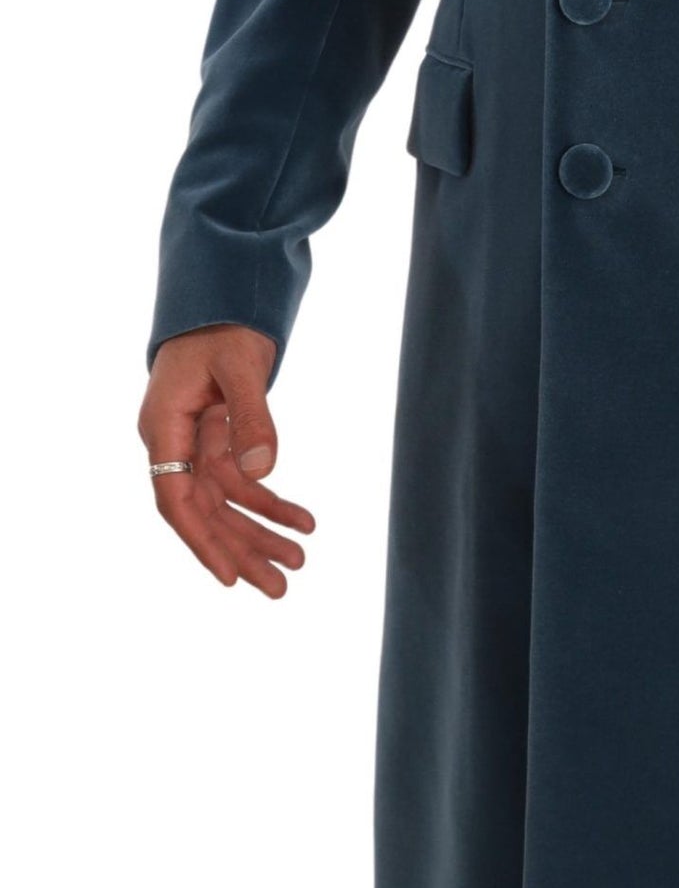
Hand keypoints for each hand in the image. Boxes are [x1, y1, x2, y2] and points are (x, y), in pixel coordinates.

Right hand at [138, 325, 314, 598]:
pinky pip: (244, 481)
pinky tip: (304, 523)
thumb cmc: (222, 327)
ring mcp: (196, 444)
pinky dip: (272, 503)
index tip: (227, 577)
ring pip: (226, 503)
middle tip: (280, 587)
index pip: (176, 498)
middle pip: (205, 511)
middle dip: (241, 550)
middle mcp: (175, 443)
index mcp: (165, 428)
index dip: (200, 540)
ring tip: (299, 563)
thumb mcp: (240, 366)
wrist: (221, 300)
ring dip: (260, 533)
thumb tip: (265, 469)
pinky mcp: (219, 439)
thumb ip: (252, 417)